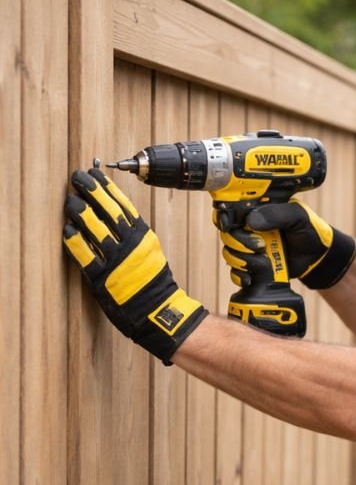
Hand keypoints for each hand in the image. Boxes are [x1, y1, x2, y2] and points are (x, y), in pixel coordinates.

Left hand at [63, 168, 207, 363]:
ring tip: (70, 200)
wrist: (158, 310)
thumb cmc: (153, 281)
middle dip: (92, 191)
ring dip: (81, 213)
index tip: (95, 173)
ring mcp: (116, 262)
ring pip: (96, 230)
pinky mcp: (103, 279)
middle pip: (109, 212)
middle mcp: (131, 246)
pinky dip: (75, 242)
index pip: (123, 205)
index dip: (107, 187)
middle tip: (78, 177)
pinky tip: (67, 230)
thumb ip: (133, 232)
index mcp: (143, 237)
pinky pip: (86, 256)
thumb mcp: (150, 250)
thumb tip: (113, 211)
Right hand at [215, 199, 355, 289]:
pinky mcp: (253, 266)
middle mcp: (249, 229)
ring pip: (229, 254)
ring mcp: (250, 248)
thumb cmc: (309, 231)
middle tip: (260, 246)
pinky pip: (236, 272)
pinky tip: (252, 276)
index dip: (226, 219)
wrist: (318, 256)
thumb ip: (277, 214)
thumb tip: (251, 221)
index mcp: (257, 211)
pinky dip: (241, 275)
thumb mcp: (298, 216)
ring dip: (243, 259)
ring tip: (264, 260)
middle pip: (227, 235)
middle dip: (239, 242)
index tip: (234, 227)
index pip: (231, 212)